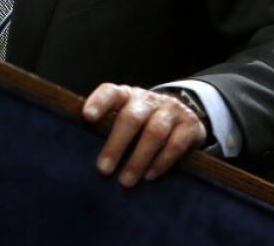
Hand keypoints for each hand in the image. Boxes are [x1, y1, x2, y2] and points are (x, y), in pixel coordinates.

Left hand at [81, 83, 206, 187]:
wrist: (183, 116)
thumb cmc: (143, 121)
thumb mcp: (126, 117)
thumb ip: (109, 127)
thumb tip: (83, 153)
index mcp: (126, 95)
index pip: (111, 92)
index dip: (99, 102)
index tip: (87, 117)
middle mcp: (148, 99)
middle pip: (131, 118)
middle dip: (116, 145)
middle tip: (103, 169)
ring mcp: (171, 110)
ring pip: (154, 132)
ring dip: (138, 159)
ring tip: (126, 180)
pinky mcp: (190, 125)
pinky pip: (176, 144)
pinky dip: (161, 162)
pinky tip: (150, 176)